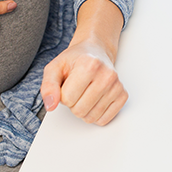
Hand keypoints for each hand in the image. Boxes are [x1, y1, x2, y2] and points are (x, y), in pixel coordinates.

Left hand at [40, 0, 127, 124]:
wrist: (95, 52)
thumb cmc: (75, 60)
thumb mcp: (55, 67)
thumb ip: (48, 86)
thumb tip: (51, 105)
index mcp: (89, 64)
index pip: (67, 99)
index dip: (62, 94)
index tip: (67, 84)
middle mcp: (106, 75)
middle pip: (79, 110)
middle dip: (73, 103)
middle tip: (76, 89)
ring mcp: (116, 86)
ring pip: (91, 117)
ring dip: (83, 109)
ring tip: (85, 93)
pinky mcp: (122, 95)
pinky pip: (104, 120)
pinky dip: (96, 114)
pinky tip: (94, 100)